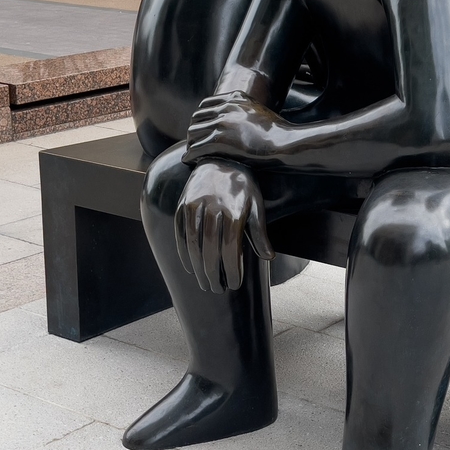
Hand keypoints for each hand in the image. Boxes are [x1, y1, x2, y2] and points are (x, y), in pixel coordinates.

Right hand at [175, 159, 274, 293]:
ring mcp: (193, 206)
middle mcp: (212, 208)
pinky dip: (183, 253)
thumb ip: (259, 232)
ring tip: (205, 283)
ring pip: (193, 244)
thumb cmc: (243, 187)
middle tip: (218, 289)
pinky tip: (190, 267)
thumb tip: (269, 257)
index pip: (231, 247)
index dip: (232, 269)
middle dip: (213, 273)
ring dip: (197, 268)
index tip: (234, 284)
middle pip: (210, 249)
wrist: (219, 159)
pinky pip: (180, 233)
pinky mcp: (181, 205)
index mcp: (233, 210)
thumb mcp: (256, 206)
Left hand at [184, 91, 287, 165]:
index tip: (200, 128)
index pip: (205, 104)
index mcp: (235, 98)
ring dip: (190, 144)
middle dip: (194, 131)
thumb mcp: (260, 111)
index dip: (200, 118)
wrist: (285, 143)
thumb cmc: (279, 132)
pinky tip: (188, 161)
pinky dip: (189, 155)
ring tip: (191, 153)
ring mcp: (222, 123)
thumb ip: (245, 109)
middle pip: (196, 118)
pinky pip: (196, 148)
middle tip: (194, 143)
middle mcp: (226, 107)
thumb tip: (240, 118)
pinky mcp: (220, 141)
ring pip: (193, 133)